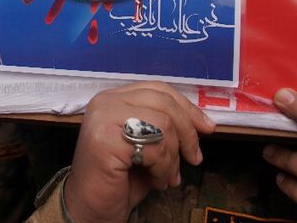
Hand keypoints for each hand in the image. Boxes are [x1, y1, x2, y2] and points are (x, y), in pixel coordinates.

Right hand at [64, 82, 215, 222]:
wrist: (89, 208)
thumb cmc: (118, 178)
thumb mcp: (146, 144)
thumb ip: (164, 125)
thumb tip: (201, 122)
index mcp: (113, 98)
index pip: (157, 89)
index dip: (186, 107)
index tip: (207, 127)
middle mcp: (105, 102)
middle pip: (163, 102)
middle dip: (188, 132)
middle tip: (194, 158)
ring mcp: (103, 118)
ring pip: (163, 124)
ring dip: (173, 157)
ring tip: (166, 176)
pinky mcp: (105, 140)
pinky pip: (154, 147)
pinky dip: (163, 169)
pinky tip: (156, 181)